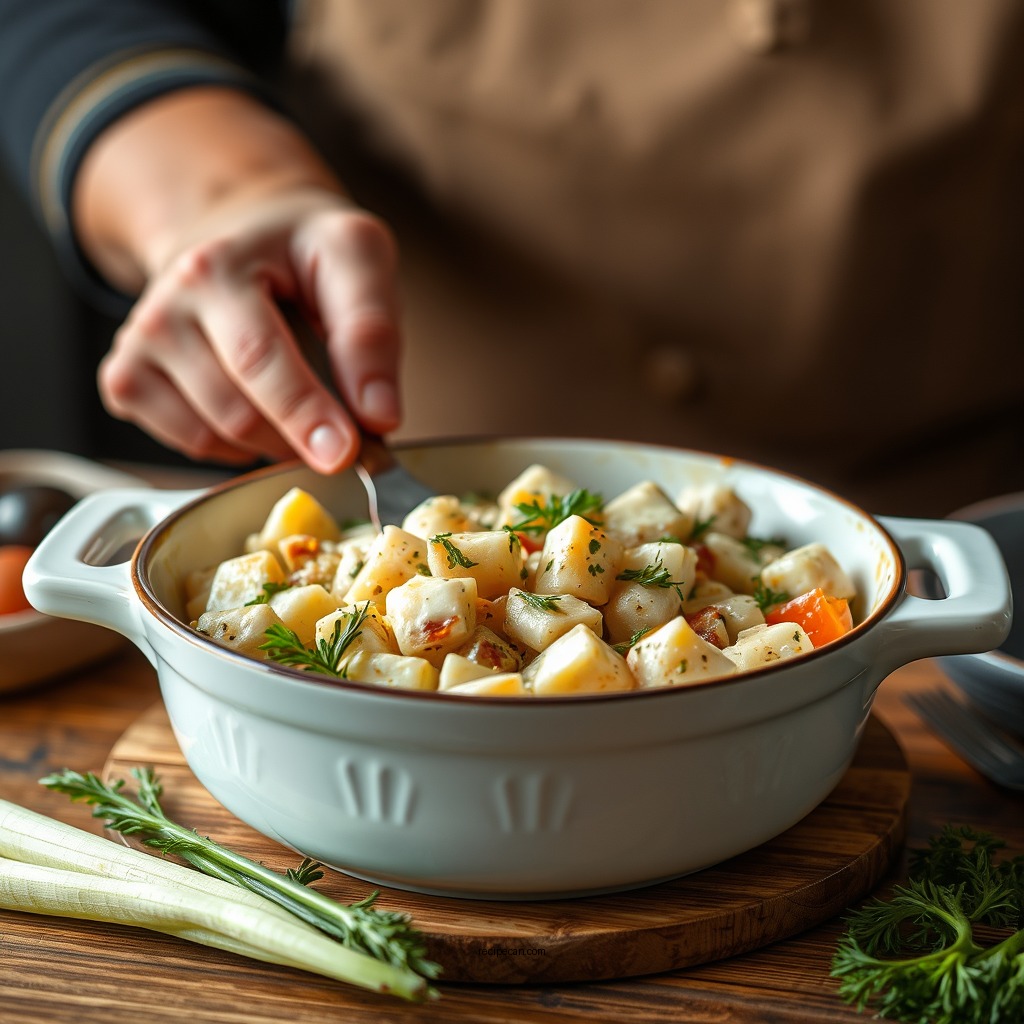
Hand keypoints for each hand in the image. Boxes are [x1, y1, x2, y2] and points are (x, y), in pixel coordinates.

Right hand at [97, 187, 401, 470]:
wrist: (238, 230)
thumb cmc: (302, 252)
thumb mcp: (356, 256)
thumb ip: (372, 330)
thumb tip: (377, 415)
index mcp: (221, 264)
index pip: (261, 355)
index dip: (308, 411)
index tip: (346, 451)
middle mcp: (169, 300)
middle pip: (237, 407)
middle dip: (300, 438)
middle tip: (346, 445)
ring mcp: (142, 339)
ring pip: (217, 433)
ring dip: (275, 442)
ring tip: (303, 409)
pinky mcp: (127, 378)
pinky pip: (190, 444)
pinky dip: (235, 446)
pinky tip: (257, 410)